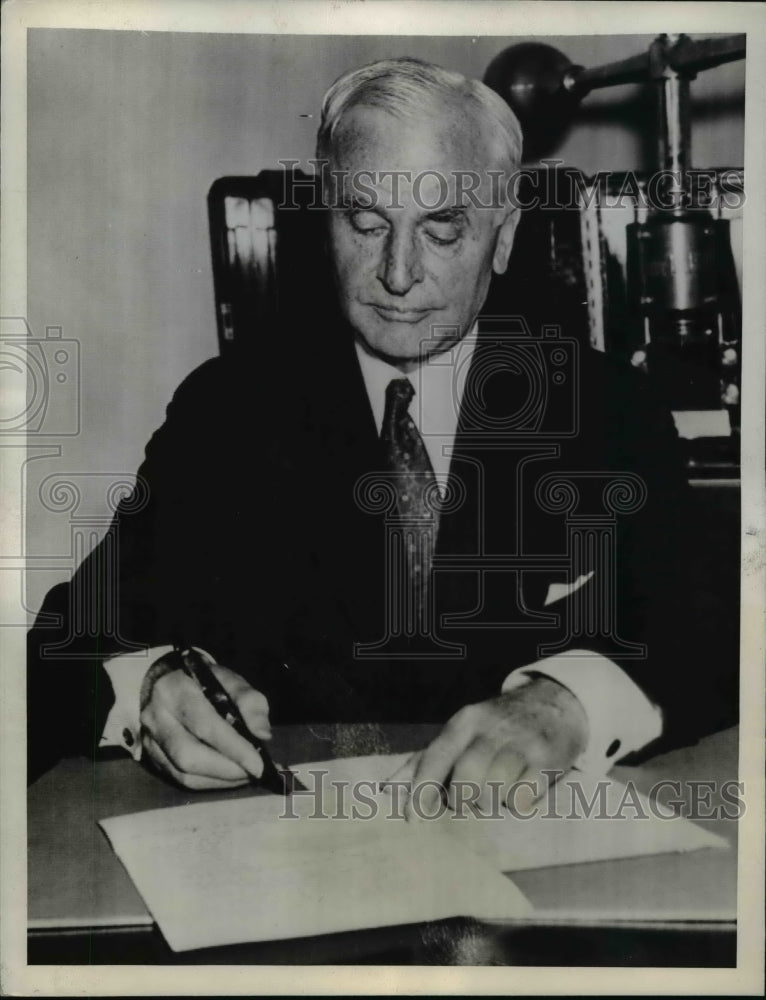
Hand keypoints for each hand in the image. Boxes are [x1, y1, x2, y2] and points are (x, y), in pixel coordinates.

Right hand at [139, 662, 271, 789]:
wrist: (166, 682)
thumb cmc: (203, 682)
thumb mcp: (230, 680)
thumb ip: (249, 702)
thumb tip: (262, 734)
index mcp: (174, 689)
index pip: (204, 723)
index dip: (233, 747)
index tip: (259, 763)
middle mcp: (155, 716)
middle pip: (189, 755)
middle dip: (227, 769)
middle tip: (255, 772)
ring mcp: (150, 740)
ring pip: (184, 773)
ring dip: (220, 779)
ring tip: (246, 774)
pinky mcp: (152, 758)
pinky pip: (181, 779)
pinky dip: (210, 782)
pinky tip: (229, 776)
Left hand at [408, 677, 587, 816]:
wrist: (556, 702)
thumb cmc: (499, 726)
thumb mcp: (462, 730)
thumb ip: (427, 759)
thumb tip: (388, 788)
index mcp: (464, 721)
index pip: (436, 756)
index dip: (422, 790)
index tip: (413, 819)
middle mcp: (491, 729)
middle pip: (467, 776)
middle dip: (464, 799)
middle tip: (469, 802)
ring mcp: (521, 742)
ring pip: (495, 788)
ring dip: (492, 801)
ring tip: (496, 793)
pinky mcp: (548, 758)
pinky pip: (524, 795)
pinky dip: (517, 802)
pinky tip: (520, 790)